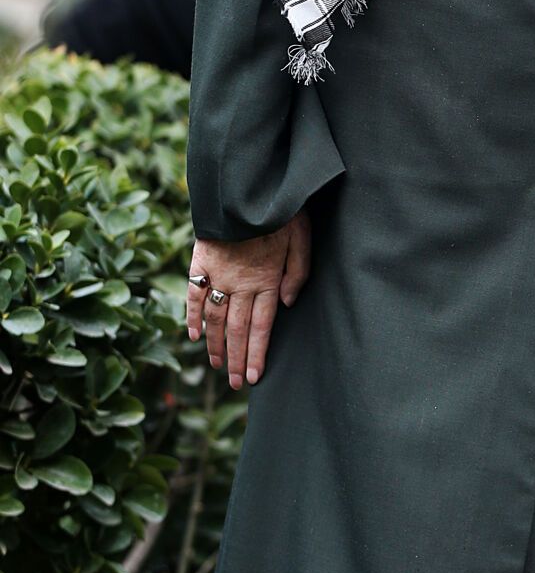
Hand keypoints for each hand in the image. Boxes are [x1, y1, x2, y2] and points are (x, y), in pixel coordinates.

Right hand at [186, 208, 313, 389]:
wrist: (243, 188)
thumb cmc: (279, 211)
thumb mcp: (302, 237)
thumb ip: (298, 272)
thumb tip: (287, 304)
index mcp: (267, 280)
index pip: (262, 327)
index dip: (256, 354)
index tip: (253, 377)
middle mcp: (241, 283)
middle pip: (237, 330)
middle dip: (236, 359)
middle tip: (234, 384)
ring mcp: (218, 274)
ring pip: (215, 318)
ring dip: (216, 345)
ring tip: (217, 366)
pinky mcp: (200, 262)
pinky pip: (194, 295)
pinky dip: (193, 317)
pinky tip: (195, 336)